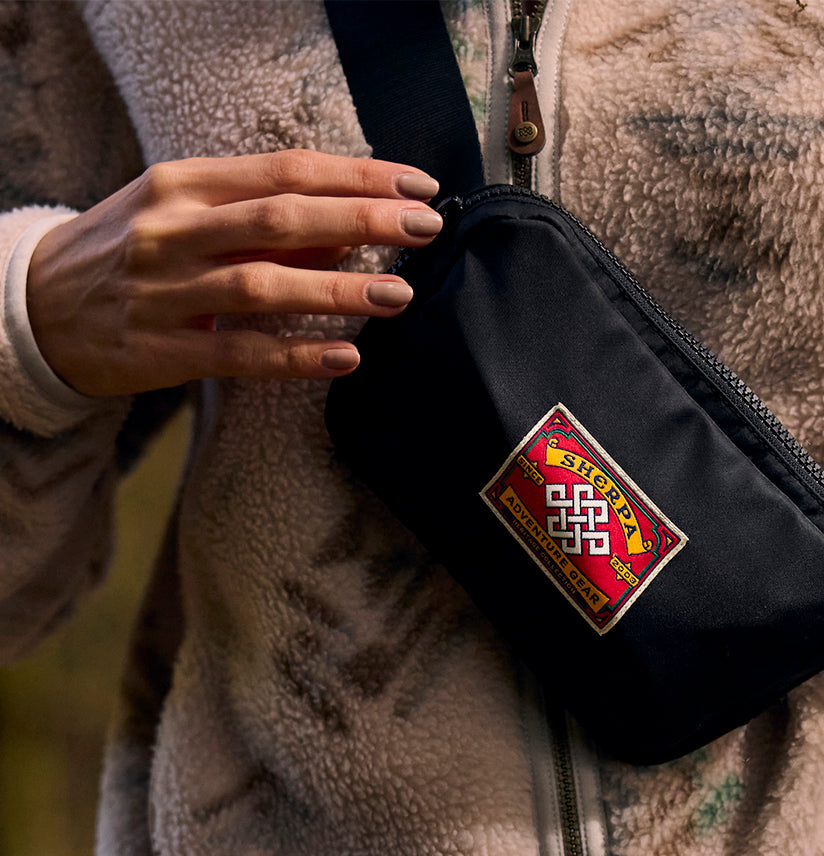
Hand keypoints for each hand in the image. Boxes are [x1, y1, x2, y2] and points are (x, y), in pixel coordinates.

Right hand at [26, 149, 443, 395]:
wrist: (39, 307)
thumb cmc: (133, 254)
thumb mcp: (187, 218)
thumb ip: (265, 225)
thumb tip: (349, 234)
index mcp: (185, 185)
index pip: (286, 171)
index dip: (357, 178)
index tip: (417, 187)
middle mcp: (173, 230)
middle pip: (281, 218)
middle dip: (361, 221)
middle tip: (425, 229)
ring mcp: (165, 291)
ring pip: (263, 285)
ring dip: (337, 290)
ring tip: (398, 295)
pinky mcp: (162, 350)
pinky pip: (240, 354)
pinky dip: (295, 356)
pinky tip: (344, 357)